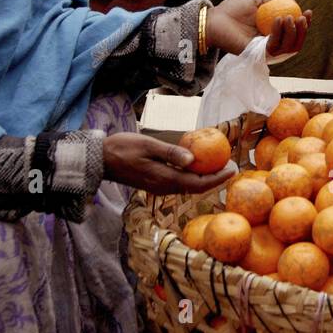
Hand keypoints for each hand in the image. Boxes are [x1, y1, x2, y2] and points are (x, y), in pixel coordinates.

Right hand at [102, 132, 236, 194]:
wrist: (100, 160)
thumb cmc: (122, 148)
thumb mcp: (147, 145)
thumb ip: (170, 153)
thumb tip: (193, 160)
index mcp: (165, 179)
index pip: (198, 183)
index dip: (217, 178)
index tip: (232, 169)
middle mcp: (164, 187)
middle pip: (196, 187)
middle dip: (215, 179)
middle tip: (231, 166)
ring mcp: (159, 187)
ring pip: (188, 185)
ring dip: (204, 177)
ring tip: (219, 165)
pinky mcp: (155, 183)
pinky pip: (179, 182)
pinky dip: (192, 175)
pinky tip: (197, 164)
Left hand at [205, 0, 311, 58]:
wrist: (214, 20)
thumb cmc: (231, 11)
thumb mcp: (256, 3)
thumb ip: (272, 2)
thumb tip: (290, 1)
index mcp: (271, 36)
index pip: (293, 34)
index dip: (304, 25)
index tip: (308, 12)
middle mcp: (270, 47)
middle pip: (295, 45)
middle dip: (303, 31)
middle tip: (303, 17)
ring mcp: (264, 53)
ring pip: (288, 48)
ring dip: (293, 32)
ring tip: (288, 17)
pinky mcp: (257, 55)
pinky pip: (275, 47)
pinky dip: (279, 33)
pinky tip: (277, 19)